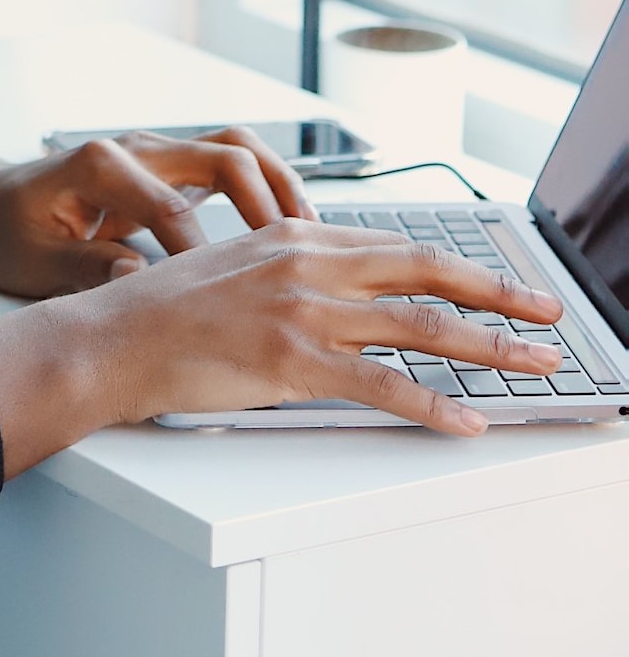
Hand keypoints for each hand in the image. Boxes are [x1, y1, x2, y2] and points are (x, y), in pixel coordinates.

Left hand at [0, 129, 317, 298]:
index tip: (224, 294)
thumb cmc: (6, 233)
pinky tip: (289, 233)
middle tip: (298, 255)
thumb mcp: (29, 262)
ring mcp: (155, 153)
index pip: (171, 206)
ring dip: (280, 186)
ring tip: (313, 237)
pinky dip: (266, 190)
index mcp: (98, 165)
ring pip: (238, 150)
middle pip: (224, 155)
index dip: (204, 253)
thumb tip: (138, 278)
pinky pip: (230, 165)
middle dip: (268, 205)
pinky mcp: (168, 168)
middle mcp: (135, 147)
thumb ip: (83, 268)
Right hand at [0, 219, 566, 474]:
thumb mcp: (233, 264)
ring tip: (533, 364)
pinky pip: (382, 386)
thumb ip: (290, 267)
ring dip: (489, 348)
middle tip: (546, 312)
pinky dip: (433, 406)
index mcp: (291, 234)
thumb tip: (343, 285)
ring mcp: (301, 311)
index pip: (394, 245)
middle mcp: (304, 263)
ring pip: (419, 326)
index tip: (495, 280)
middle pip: (425, 272)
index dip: (455, 264)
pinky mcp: (291, 361)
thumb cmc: (161, 309)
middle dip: (498, 293)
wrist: (110, 335)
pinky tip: (465, 422)